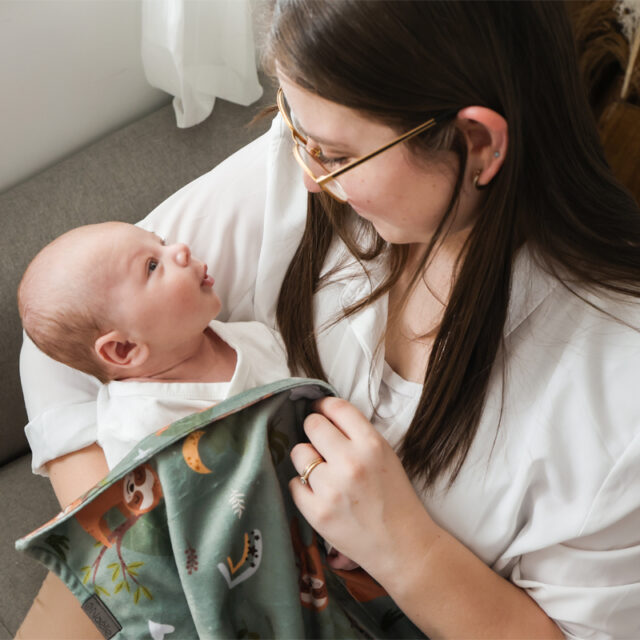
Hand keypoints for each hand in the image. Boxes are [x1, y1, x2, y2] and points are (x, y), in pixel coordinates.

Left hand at [289, 396, 438, 581]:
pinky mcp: (317, 512)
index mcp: (372, 444)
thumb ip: (357, 435)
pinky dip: (303, 488)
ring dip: (307, 460)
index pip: (336, 407)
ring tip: (322, 472)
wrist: (404, 546)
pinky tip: (320, 494)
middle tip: (320, 442)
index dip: (324, 405)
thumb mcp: (386, 456)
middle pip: (312, 425)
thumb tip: (324, 415)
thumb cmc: (395, 498)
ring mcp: (331, 488)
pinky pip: (294, 484)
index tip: (320, 410)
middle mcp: (351, 462)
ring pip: (299, 453)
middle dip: (313, 430)